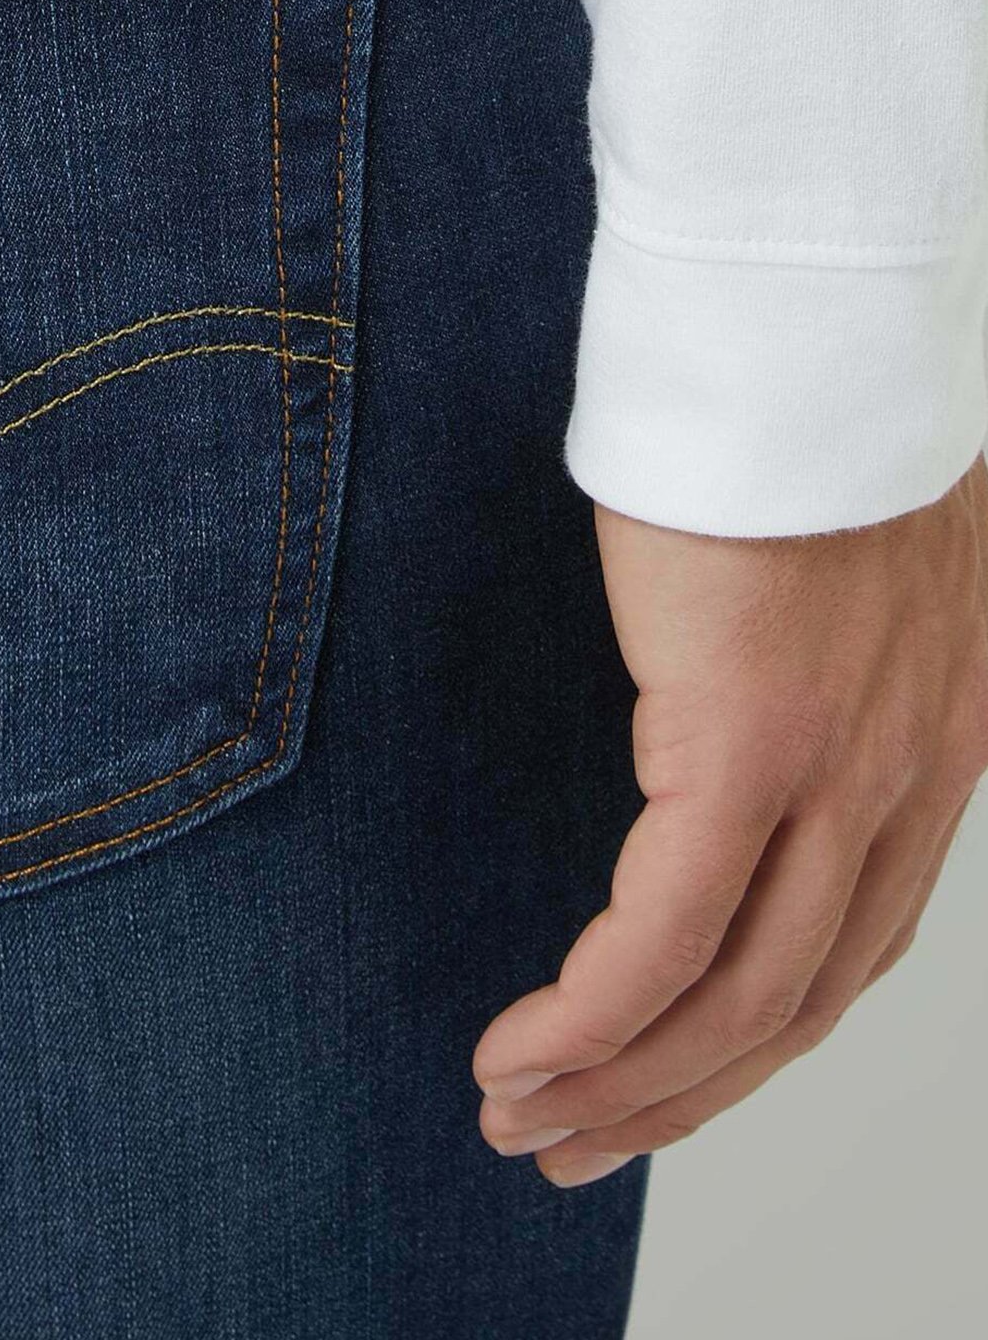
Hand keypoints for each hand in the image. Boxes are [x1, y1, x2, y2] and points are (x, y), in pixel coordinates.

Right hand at [475, 452, 987, 1185]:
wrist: (808, 322)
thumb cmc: (807, 402)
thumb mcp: (861, 555)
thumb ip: (838, 649)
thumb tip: (760, 681)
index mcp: (949, 742)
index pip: (858, 946)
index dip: (756, 1035)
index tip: (667, 1076)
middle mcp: (918, 781)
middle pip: (799, 1003)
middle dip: (678, 1096)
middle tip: (574, 1142)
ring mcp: (843, 771)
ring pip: (737, 997)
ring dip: (622, 1081)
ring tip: (521, 1115)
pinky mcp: (749, 744)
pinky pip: (665, 932)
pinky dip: (594, 1011)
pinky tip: (527, 1048)